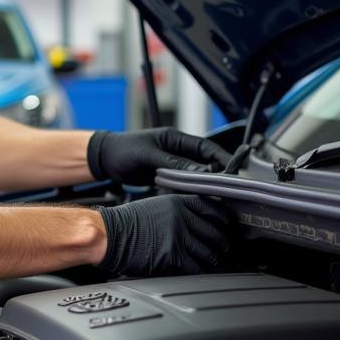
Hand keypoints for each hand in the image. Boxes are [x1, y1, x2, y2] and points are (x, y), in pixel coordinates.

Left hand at [87, 128, 230, 185]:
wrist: (104, 159)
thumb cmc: (123, 150)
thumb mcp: (148, 156)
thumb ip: (173, 163)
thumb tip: (199, 173)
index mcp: (175, 139)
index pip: (206, 147)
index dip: (222, 158)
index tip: (235, 170)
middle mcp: (177, 150)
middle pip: (204, 163)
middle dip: (216, 175)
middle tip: (227, 189)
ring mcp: (172, 164)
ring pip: (195, 176)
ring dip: (203, 185)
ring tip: (214, 197)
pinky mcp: (165, 176)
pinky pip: (183, 185)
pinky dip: (188, 192)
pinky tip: (194, 200)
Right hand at [95, 195, 230, 276]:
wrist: (109, 234)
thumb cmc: (127, 222)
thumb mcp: (156, 206)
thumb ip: (179, 211)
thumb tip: (199, 224)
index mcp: (179, 202)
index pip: (215, 210)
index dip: (227, 222)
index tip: (230, 229)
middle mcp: (182, 217)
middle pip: (217, 234)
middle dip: (224, 246)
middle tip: (225, 253)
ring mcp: (178, 236)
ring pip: (210, 254)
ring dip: (215, 263)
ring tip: (215, 266)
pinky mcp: (173, 255)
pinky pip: (197, 268)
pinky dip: (202, 273)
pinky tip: (201, 274)